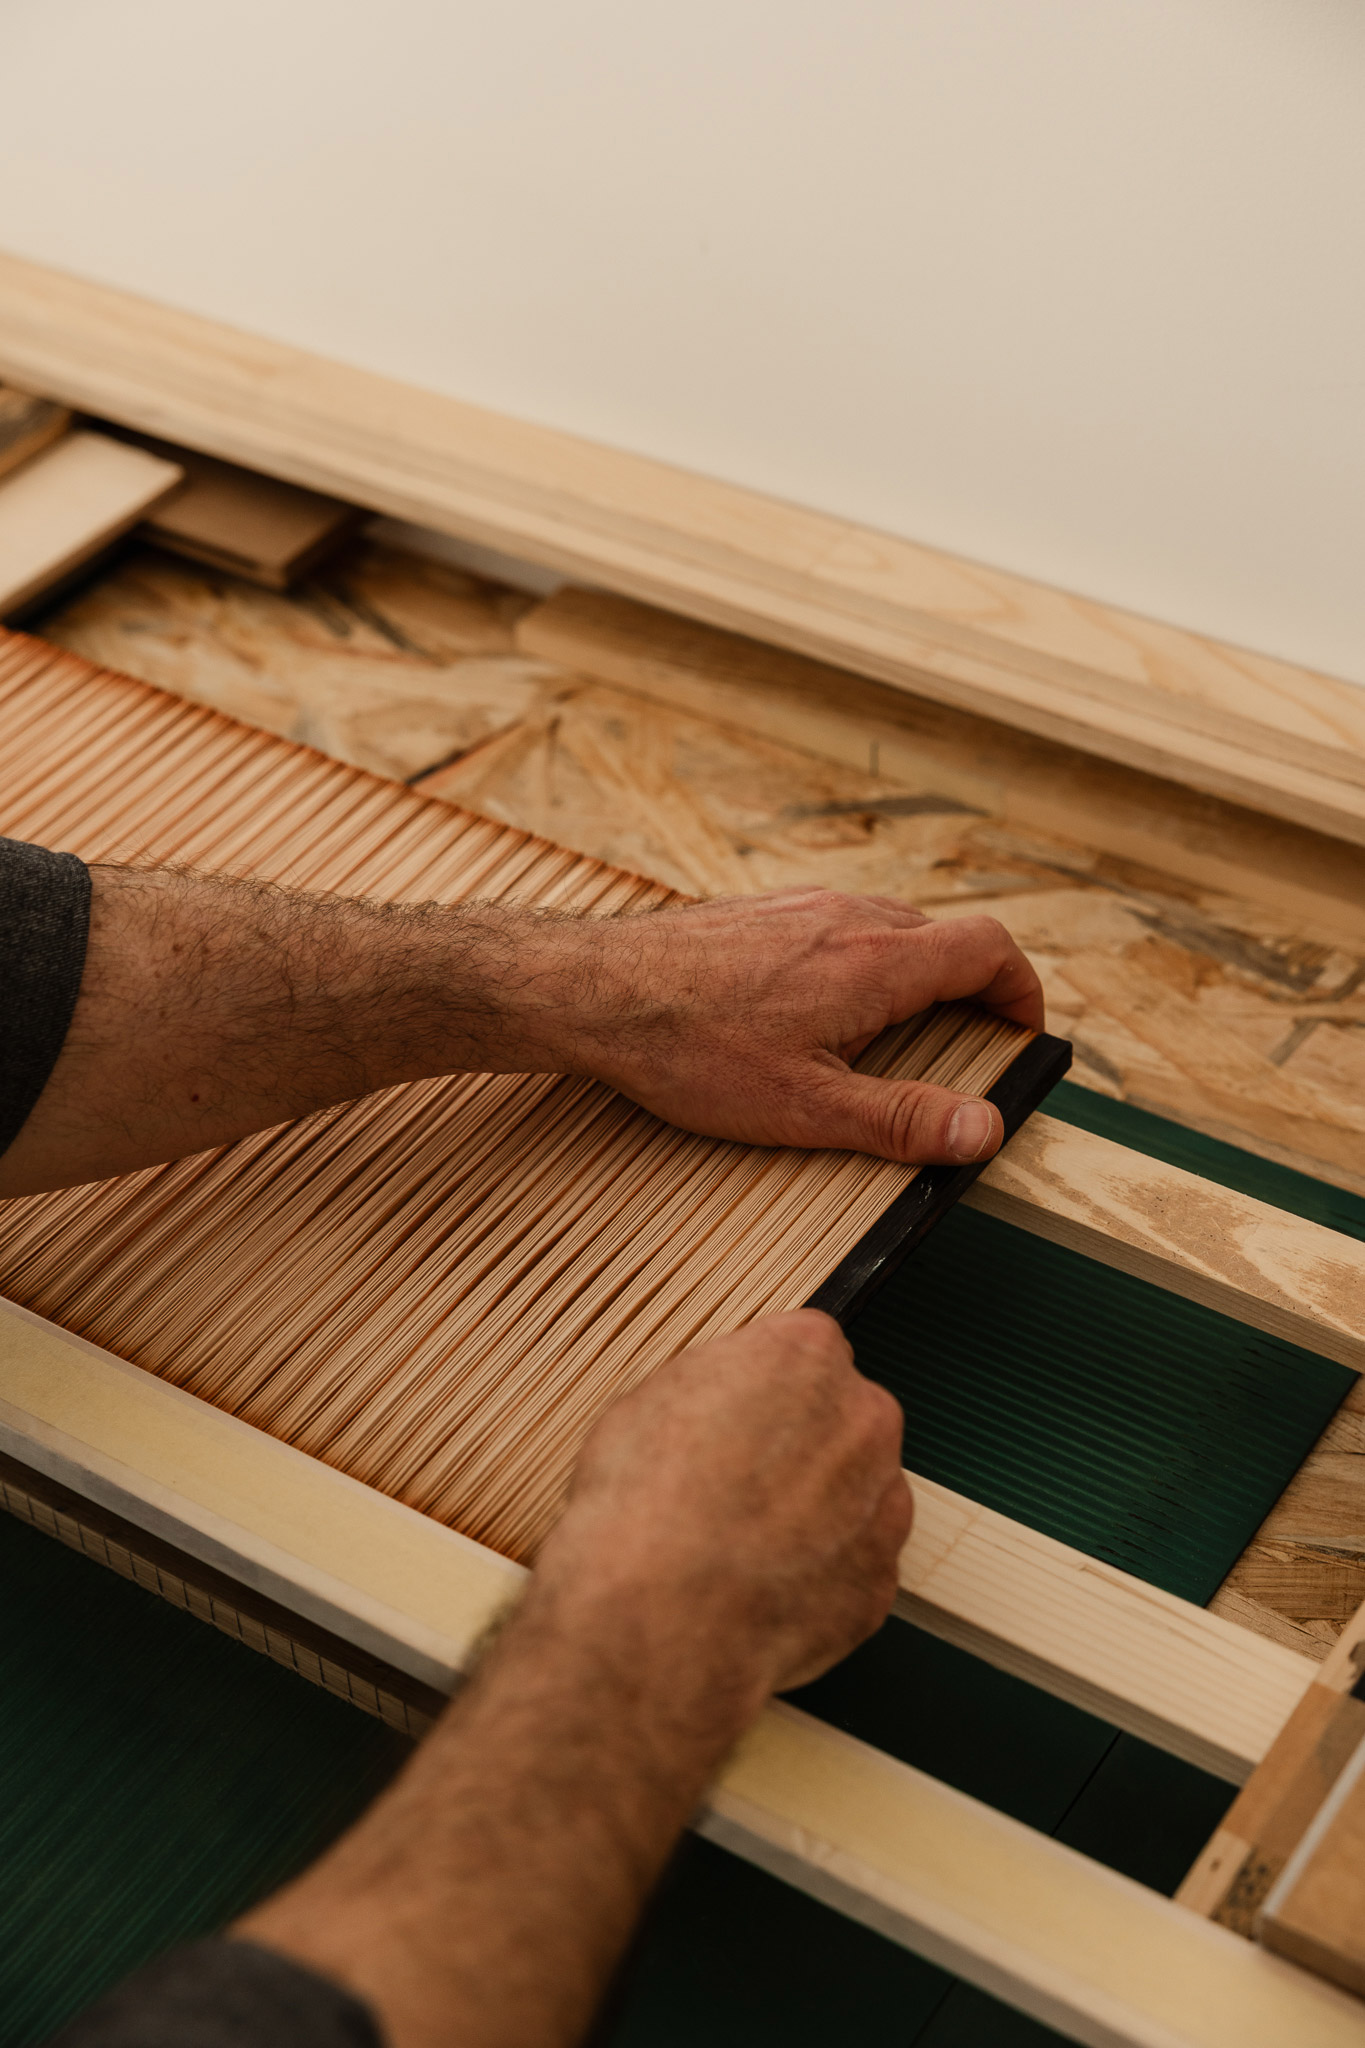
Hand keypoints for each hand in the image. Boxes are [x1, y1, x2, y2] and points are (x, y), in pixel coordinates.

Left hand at [532, 888, 1043, 1165]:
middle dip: (969, 994)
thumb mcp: (805, 1104)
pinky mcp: (760, 913)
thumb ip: (900, 1118)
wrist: (591, 990)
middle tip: (962, 1054)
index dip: (1022, 992)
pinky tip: (816, 1017)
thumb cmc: (689, 1048)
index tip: (1019, 1037)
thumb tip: (982, 1130)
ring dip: (914, 979)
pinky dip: (858, 967)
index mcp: (876, 960)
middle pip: (945, 939)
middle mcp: (847, 917)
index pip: (990, 949)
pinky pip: (836, 928)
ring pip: (890, 930)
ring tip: (893, 1042)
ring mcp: (801, 907)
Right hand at [534, 1310, 911, 1707]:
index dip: (764, 1389)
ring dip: (819, 1510)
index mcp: (805, 1356)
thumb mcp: (652, 1401)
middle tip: (742, 1484)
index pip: (804, 1350)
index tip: (739, 1417)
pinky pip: (854, 1565)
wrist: (657, 1617)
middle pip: (844, 1417)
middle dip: (803, 1444)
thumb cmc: (642, 1504)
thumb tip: (727, 1407)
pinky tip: (762, 1588)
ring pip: (858, 1493)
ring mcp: (881, 1504)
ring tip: (746, 1545)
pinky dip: (821, 1575)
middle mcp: (862, 1419)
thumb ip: (718, 1389)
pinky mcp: (880, 1581)